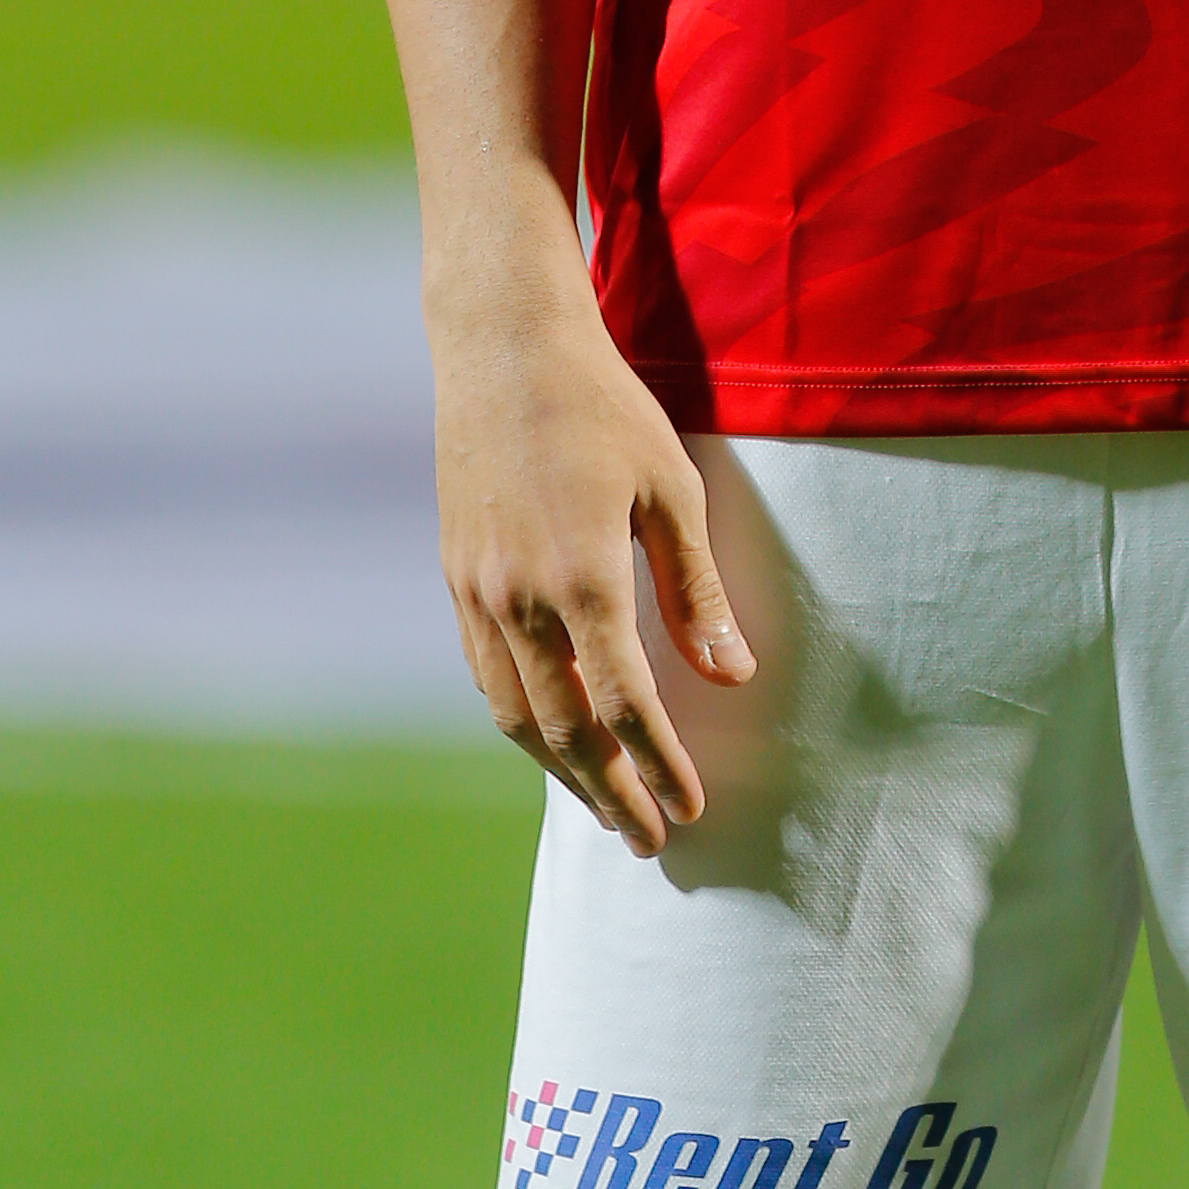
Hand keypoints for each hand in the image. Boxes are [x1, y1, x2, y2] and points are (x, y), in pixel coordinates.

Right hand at [430, 244, 755, 857]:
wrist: (501, 346)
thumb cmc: (602, 406)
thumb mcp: (672, 486)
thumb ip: (697, 589)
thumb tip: (732, 678)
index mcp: (583, 578)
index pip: (628, 706)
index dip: (661, 767)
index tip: (693, 810)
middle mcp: (521, 599)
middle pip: (566, 731)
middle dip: (611, 794)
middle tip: (650, 842)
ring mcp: (478, 592)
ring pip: (516, 716)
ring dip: (563, 772)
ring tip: (605, 806)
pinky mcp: (456, 576)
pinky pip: (486, 675)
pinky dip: (521, 722)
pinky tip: (550, 735)